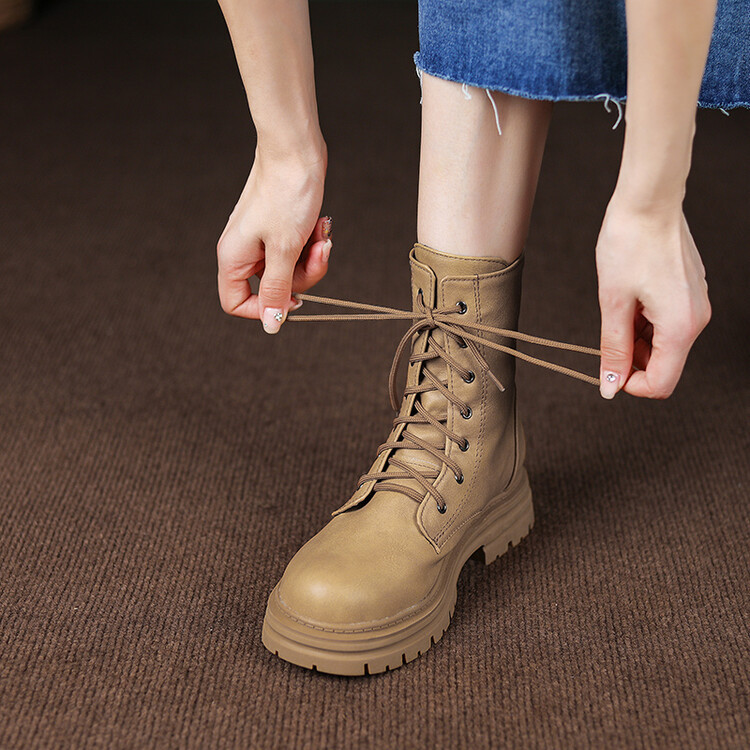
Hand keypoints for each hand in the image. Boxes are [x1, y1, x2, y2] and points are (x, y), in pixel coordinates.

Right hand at [216, 146, 330, 332]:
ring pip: (290, 270)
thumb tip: (271, 325)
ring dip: (313, 257)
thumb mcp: (284, 249)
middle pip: (272, 289)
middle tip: (318, 252)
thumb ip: (276, 289)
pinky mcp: (280, 229)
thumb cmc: (286, 194)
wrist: (296, 149)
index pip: (236, 304)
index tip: (294, 299)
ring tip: (322, 233)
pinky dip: (313, 242)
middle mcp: (244, 251)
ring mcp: (262, 239)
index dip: (264, 309)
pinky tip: (321, 224)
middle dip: (303, 276)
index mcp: (233, 258)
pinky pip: (298, 251)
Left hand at [596, 194, 710, 398]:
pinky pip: (667, 324)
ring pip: (663, 344)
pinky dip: (645, 322)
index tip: (608, 370)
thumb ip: (613, 349)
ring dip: (636, 339)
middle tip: (607, 334)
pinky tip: (629, 299)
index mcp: (680, 327)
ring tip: (618, 308)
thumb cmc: (630, 243)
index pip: (661, 383)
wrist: (648, 201)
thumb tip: (610, 384)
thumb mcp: (613, 303)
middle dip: (632, 360)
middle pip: (663, 365)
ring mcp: (695, 305)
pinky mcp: (689, 293)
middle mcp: (696, 319)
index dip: (630, 385)